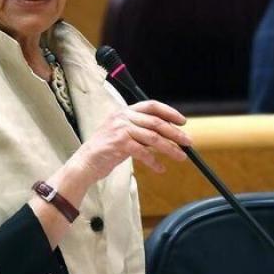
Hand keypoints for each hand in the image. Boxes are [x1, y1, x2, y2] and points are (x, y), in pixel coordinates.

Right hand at [71, 100, 191, 182]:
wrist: (85, 162)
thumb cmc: (106, 149)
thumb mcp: (123, 134)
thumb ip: (141, 131)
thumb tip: (166, 135)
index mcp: (125, 111)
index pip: (151, 105)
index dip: (169, 112)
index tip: (183, 121)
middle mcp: (123, 116)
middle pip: (156, 122)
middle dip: (175, 133)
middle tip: (188, 142)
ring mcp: (120, 129)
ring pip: (153, 137)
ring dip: (170, 148)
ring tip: (181, 156)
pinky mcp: (119, 143)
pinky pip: (143, 152)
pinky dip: (154, 161)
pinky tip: (160, 168)